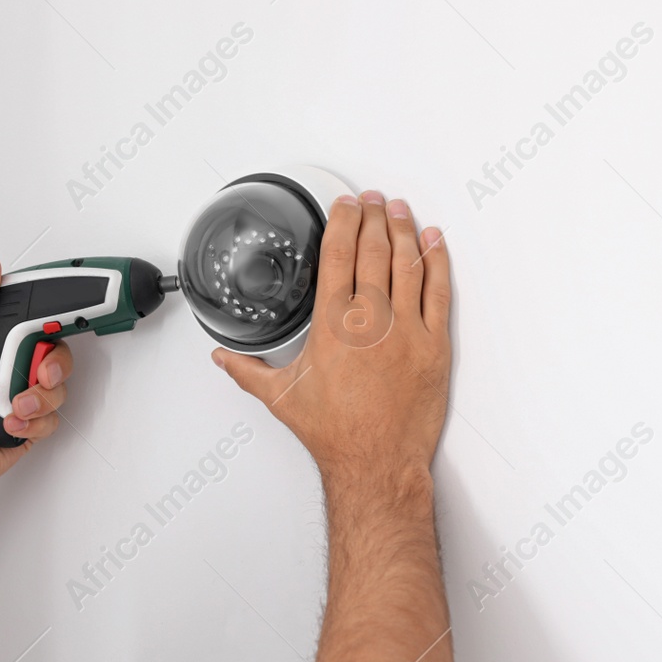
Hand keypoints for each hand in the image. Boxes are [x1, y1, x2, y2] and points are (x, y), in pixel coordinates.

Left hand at [0, 257, 73, 506]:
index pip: (29, 320)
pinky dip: (32, 423)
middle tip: (37, 371)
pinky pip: (52, 418)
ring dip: (37, 398)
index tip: (50, 326)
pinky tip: (9, 424)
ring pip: (57, 388)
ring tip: (12, 406)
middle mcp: (5, 367)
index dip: (46, 319)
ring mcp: (18, 397)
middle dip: (51, 363)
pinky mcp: (28, 425)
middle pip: (54, 352)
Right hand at [212, 192, 450, 482]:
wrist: (375, 463)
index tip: (344, 204)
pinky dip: (437, 261)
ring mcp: (406, 330)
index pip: (337, 254)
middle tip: (372, 199)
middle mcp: (369, 321)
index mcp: (332, 325)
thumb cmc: (334, 434)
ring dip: (403, 229)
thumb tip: (223, 359)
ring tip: (398, 210)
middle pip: (373, 249)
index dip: (342, 221)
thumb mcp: (281, 398)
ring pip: (407, 263)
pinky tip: (434, 242)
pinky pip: (439, 291)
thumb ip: (248, 371)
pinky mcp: (434, 346)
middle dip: (373, 216)